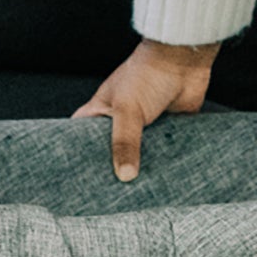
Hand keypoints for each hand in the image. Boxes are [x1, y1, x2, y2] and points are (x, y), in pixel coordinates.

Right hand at [77, 37, 218, 181]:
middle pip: (111, 150)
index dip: (75, 154)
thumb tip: (125, 175)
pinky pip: (162, 151)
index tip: (74, 177)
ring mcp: (145, 125)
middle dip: (110, 168)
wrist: (183, 61)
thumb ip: (124, 143)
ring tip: (134, 195)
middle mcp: (120, 120)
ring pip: (138, 154)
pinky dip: (162, 162)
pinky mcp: (167, 128)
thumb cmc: (146, 74)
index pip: (79, 136)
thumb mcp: (127, 110)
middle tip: (106, 194)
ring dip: (139, 168)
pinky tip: (161, 179)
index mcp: (101, 111)